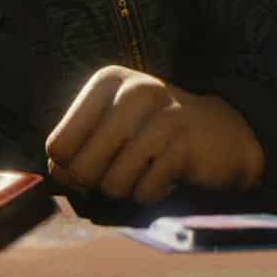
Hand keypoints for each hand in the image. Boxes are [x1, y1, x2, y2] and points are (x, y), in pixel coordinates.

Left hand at [44, 66, 264, 204]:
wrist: (222, 134)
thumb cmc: (154, 132)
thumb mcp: (112, 124)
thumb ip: (78, 146)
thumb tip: (54, 176)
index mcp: (107, 82)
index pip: (59, 145)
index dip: (67, 169)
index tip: (86, 168)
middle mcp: (133, 92)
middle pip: (82, 168)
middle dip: (94, 185)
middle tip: (115, 178)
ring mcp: (162, 117)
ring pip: (113, 184)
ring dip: (126, 190)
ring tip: (143, 172)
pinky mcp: (184, 145)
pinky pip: (145, 192)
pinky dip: (151, 194)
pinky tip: (165, 176)